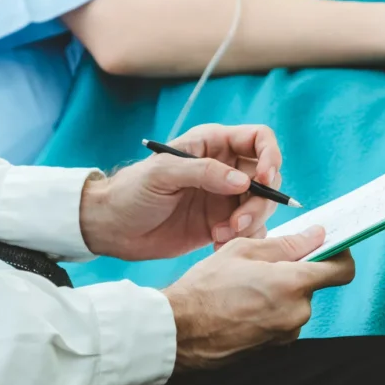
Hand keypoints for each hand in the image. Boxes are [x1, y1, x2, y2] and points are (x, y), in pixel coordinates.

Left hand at [79, 124, 284, 259]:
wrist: (114, 228)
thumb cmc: (131, 191)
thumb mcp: (163, 173)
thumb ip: (204, 172)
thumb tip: (245, 182)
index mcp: (212, 144)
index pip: (259, 139)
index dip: (271, 156)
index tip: (264, 180)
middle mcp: (224, 168)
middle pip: (268, 178)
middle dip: (260, 202)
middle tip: (236, 222)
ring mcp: (225, 197)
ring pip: (262, 206)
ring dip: (250, 224)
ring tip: (220, 236)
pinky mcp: (222, 223)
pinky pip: (250, 230)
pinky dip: (243, 240)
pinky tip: (217, 245)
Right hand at [164, 226, 354, 370]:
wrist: (179, 330)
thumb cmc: (205, 288)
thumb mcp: (243, 250)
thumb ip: (287, 244)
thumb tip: (316, 236)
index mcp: (293, 284)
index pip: (341, 270)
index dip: (339, 254)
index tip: (330, 246)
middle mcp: (296, 313)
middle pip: (313, 286)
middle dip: (296, 272)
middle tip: (265, 264)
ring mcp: (286, 334)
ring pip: (296, 304)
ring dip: (280, 292)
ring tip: (246, 286)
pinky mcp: (274, 348)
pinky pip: (282, 321)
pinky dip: (270, 310)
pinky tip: (242, 305)